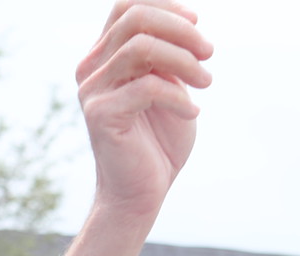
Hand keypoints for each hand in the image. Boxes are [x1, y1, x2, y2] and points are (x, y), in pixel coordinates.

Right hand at [77, 1, 212, 219]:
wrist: (142, 193)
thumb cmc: (158, 142)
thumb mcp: (169, 86)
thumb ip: (169, 56)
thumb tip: (187, 24)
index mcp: (104, 56)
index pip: (127, 6)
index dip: (165, 5)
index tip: (198, 23)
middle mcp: (91, 68)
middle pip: (134, 19)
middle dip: (180, 30)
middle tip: (209, 53)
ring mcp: (92, 91)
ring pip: (141, 48)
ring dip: (184, 61)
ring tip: (206, 82)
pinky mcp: (100, 115)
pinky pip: (147, 87)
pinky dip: (178, 96)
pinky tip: (192, 111)